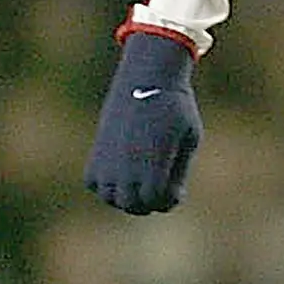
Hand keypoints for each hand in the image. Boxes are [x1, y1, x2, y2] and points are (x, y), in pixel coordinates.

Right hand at [86, 28, 201, 213]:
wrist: (146, 78)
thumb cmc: (175, 109)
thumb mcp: (189, 140)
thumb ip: (179, 173)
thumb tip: (167, 199)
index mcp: (153, 163)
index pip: (156, 201)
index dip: (169, 200)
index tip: (176, 190)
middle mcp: (126, 165)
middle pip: (133, 205)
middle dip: (149, 201)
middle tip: (158, 186)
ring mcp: (107, 159)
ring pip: (112, 198)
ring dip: (127, 195)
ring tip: (141, 180)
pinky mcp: (95, 151)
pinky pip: (95, 184)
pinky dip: (106, 185)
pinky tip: (122, 173)